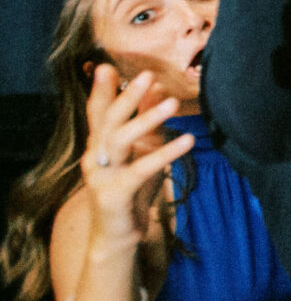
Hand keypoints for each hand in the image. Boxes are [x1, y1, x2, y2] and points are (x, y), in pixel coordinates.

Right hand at [80, 67, 193, 246]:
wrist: (118, 235)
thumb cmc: (131, 190)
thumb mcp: (141, 152)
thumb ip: (147, 124)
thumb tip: (159, 91)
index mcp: (99, 145)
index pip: (97, 112)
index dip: (101, 90)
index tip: (106, 66)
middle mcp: (94, 157)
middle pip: (107, 121)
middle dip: (126, 97)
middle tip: (146, 75)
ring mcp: (101, 175)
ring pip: (119, 140)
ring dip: (146, 119)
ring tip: (172, 102)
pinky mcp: (115, 193)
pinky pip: (141, 169)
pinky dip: (165, 153)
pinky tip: (187, 139)